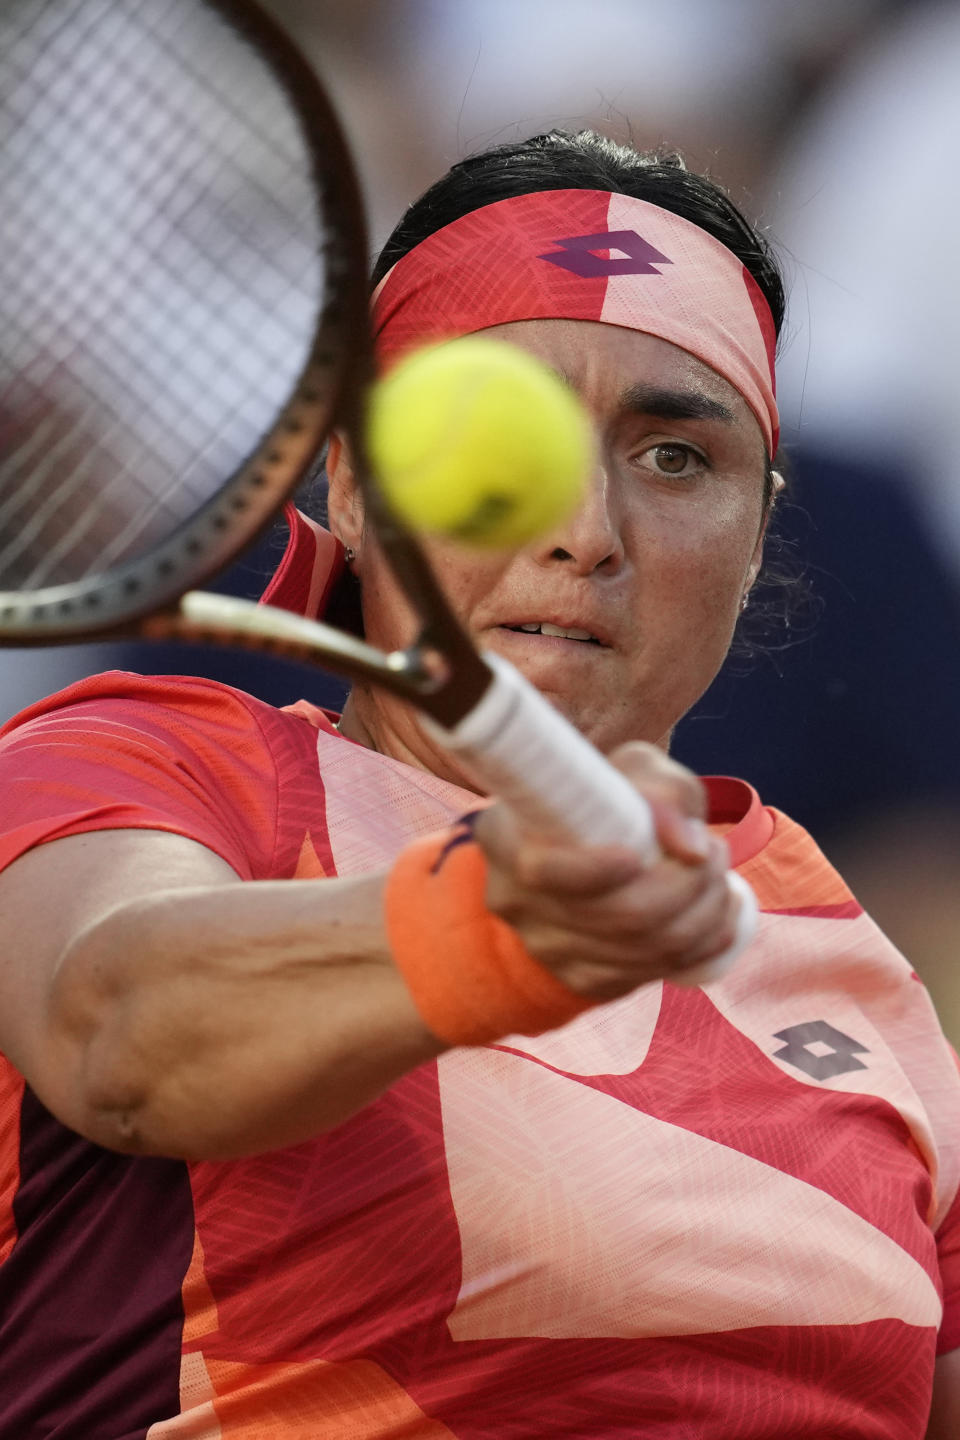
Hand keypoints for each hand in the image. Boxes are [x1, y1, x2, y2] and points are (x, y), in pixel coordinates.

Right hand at [473, 742, 741, 999]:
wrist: (582, 848)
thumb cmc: (607, 799)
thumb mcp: (631, 772)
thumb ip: (666, 792)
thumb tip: (693, 848)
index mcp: (505, 838)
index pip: (541, 872)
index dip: (595, 871)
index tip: (638, 855)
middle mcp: (514, 900)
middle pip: (616, 918)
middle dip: (687, 888)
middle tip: (715, 853)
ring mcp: (544, 949)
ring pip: (643, 952)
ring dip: (702, 917)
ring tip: (719, 879)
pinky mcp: (578, 980)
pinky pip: (647, 976)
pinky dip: (696, 949)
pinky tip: (714, 921)